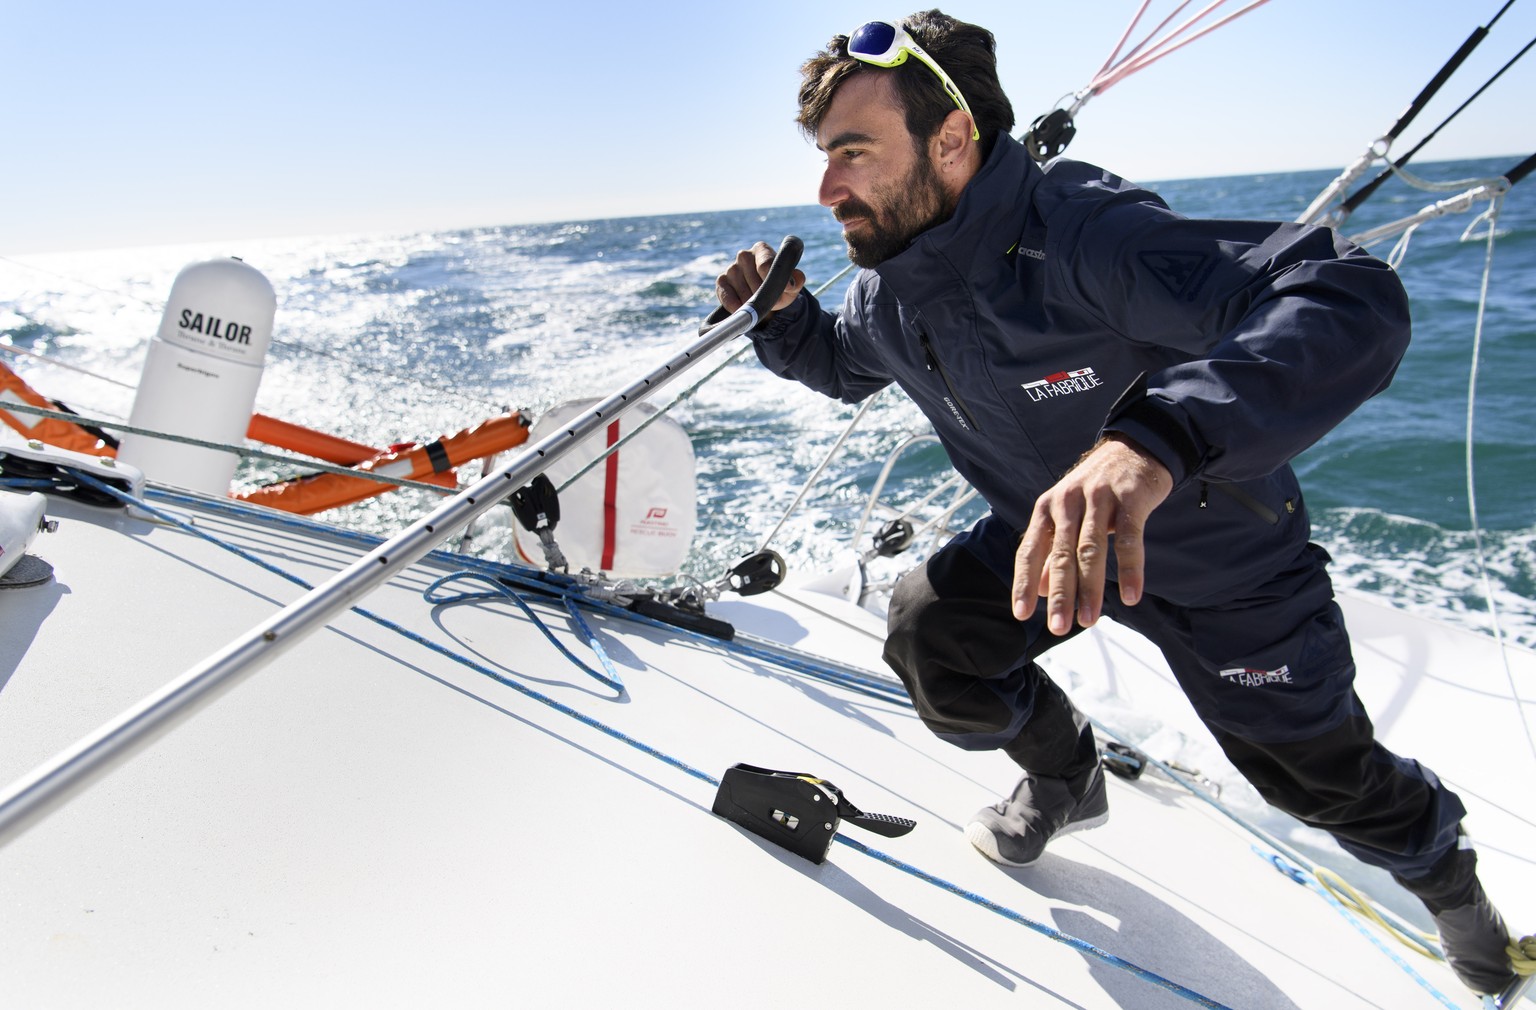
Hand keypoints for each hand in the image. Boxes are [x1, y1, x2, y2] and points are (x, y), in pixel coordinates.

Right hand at [715, 241, 805, 317]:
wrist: (762, 296)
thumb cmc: (778, 286)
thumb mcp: (791, 285)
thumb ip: (797, 280)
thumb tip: (794, 281)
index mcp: (762, 250)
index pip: (765, 263)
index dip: (774, 280)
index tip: (783, 290)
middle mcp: (744, 255)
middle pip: (755, 281)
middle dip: (765, 295)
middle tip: (771, 301)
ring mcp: (731, 268)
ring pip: (743, 290)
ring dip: (752, 302)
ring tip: (759, 304)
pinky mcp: (721, 281)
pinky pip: (727, 296)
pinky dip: (735, 306)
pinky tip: (742, 309)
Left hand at [1012, 435, 1171, 634]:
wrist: (1134, 448)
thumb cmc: (1096, 491)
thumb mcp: (1067, 516)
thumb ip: (1052, 552)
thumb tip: (1039, 592)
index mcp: (1046, 508)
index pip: (1029, 550)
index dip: (1024, 582)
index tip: (1021, 614)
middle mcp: (1068, 502)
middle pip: (1060, 555)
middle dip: (1060, 594)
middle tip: (1058, 627)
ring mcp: (1099, 499)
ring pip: (1091, 550)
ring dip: (1090, 588)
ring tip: (1088, 620)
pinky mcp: (1130, 499)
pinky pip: (1129, 539)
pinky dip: (1131, 570)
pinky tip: (1131, 597)